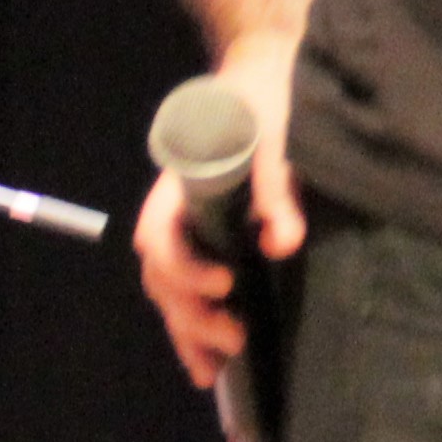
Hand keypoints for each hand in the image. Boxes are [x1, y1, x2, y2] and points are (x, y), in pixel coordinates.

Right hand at [132, 27, 305, 389]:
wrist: (264, 74)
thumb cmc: (262, 101)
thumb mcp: (274, 135)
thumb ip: (275, 188)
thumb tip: (281, 244)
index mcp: (178, 187)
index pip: (160, 239)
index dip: (185, 269)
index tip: (225, 284)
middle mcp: (175, 214)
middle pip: (162, 277)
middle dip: (190, 314)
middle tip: (232, 338)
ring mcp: (190, 230)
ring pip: (170, 291)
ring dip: (189, 330)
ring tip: (214, 367)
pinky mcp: (211, 240)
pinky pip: (189, 291)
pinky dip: (196, 326)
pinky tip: (211, 361)